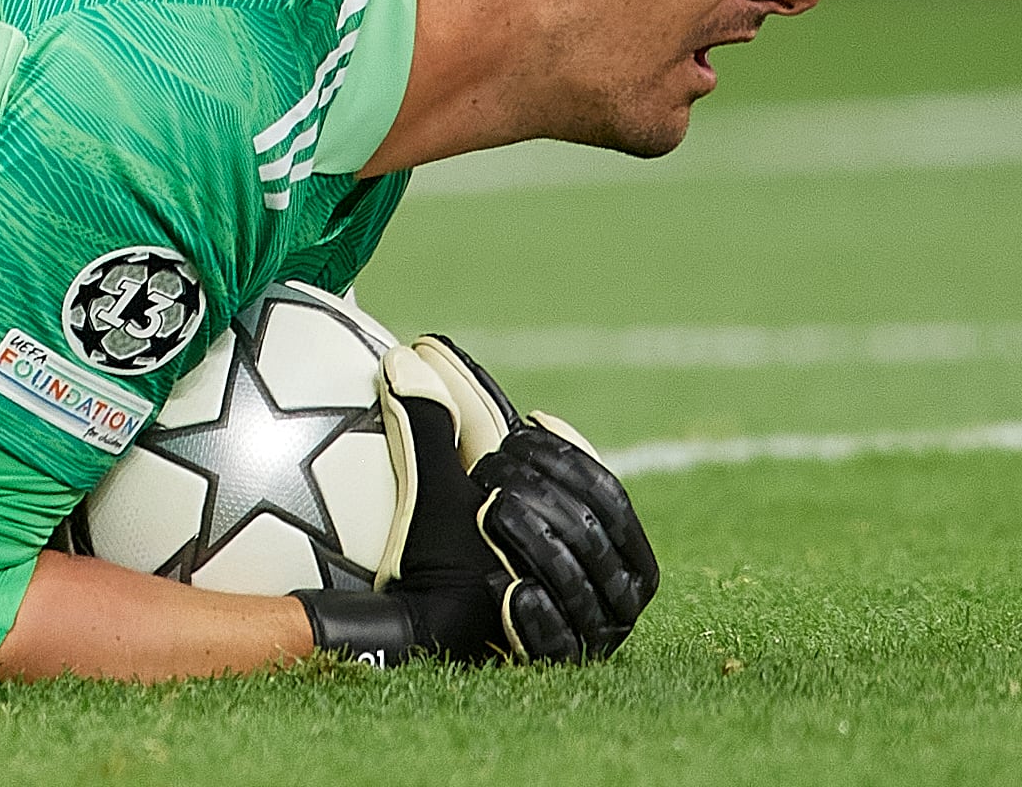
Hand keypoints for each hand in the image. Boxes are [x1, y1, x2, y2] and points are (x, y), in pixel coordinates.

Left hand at [295, 336, 656, 665]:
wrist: (423, 622)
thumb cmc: (442, 547)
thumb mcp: (441, 484)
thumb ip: (434, 424)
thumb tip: (405, 356)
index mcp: (609, 542)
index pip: (606, 492)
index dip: (570, 455)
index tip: (527, 421)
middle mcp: (616, 590)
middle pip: (596, 531)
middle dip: (548, 494)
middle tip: (491, 475)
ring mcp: (593, 630)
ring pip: (581, 581)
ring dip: (538, 541)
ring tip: (490, 511)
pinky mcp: (562, 665)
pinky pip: (561, 641)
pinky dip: (539, 615)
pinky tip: (510, 590)